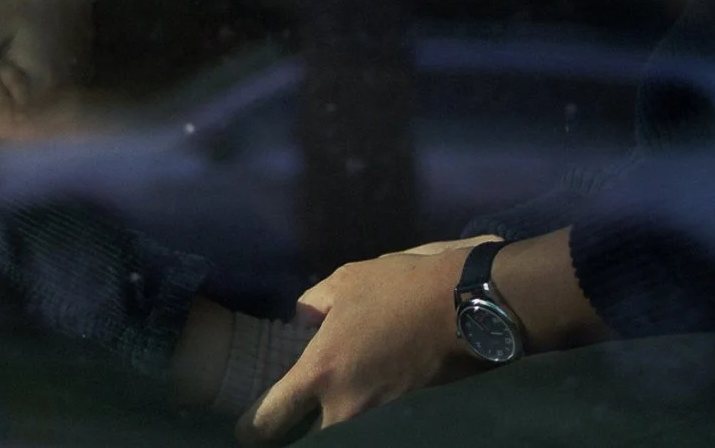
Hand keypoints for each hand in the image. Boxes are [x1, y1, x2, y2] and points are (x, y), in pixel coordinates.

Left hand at [238, 245, 485, 441]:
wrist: (468, 308)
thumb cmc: (399, 289)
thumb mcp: (344, 282)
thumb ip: (313, 305)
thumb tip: (303, 322)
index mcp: (321, 372)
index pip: (273, 417)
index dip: (254, 429)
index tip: (247, 432)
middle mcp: (348, 408)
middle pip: (311, 442)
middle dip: (300, 438)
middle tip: (293, 428)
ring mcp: (384, 420)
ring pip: (347, 438)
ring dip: (337, 430)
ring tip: (330, 416)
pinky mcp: (414, 422)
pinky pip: (381, 431)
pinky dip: (372, 427)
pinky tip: (369, 410)